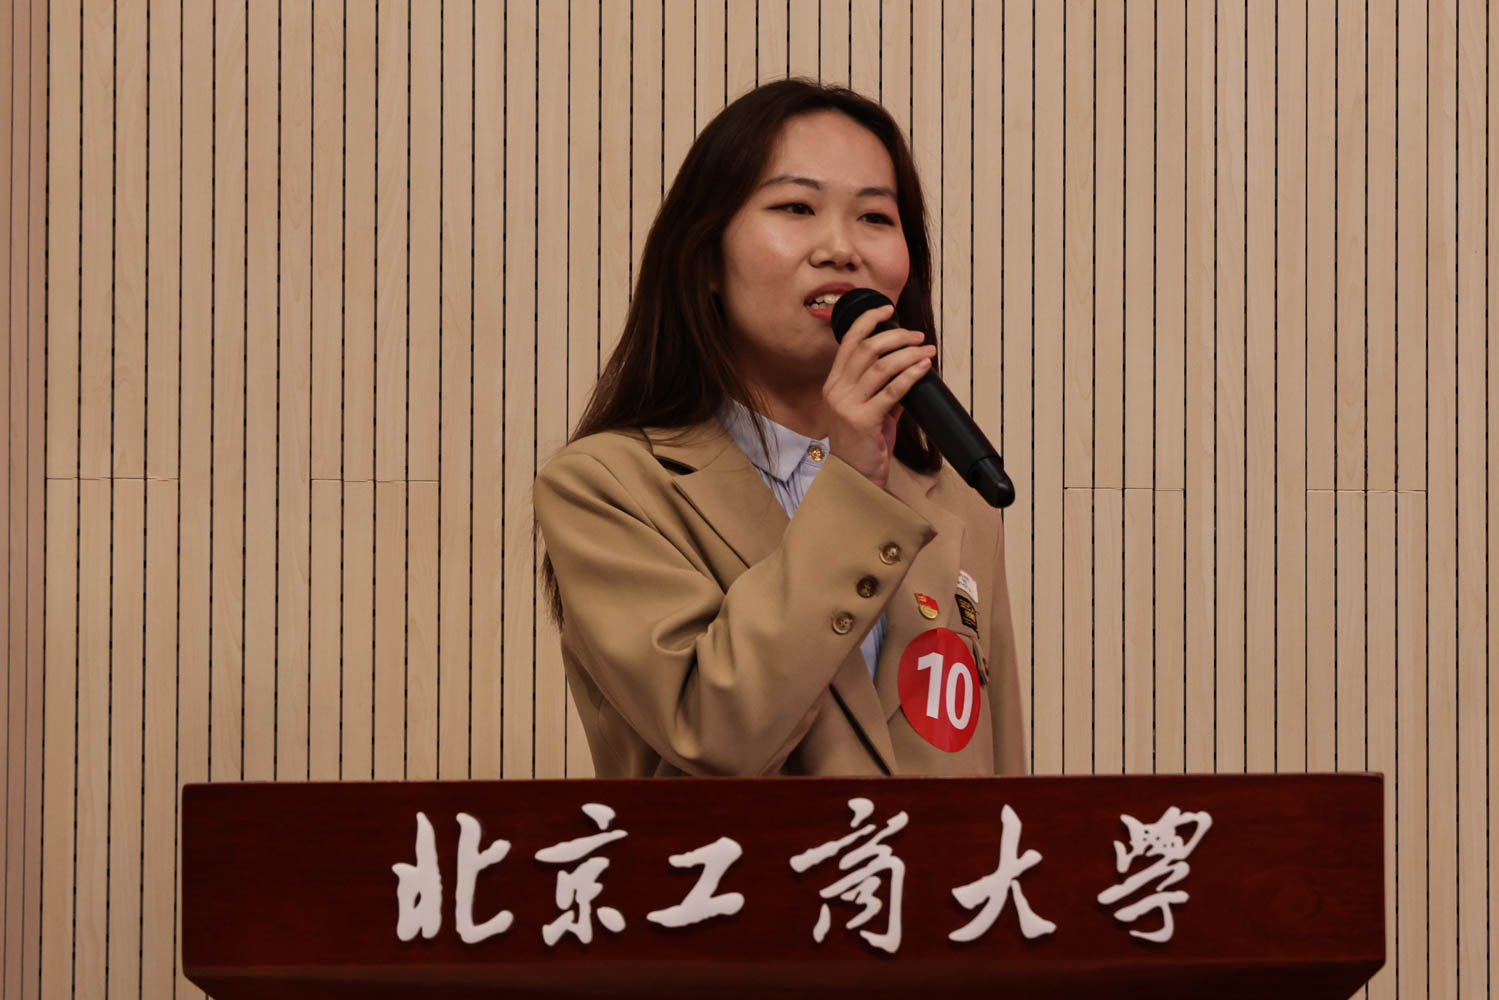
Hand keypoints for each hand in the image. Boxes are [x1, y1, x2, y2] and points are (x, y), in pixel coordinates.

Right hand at [821, 303, 935, 488]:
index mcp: (834, 384)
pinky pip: (891, 391)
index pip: (848, 342)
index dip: (867, 320)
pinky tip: (923, 368)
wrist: (855, 479)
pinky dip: (910, 375)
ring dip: (908, 354)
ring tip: (927, 351)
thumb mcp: (870, 412)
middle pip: (868, 349)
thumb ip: (884, 390)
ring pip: (881, 367)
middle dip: (897, 336)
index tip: (887, 309)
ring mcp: (848, 406)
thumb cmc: (863, 445)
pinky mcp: (864, 421)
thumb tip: (909, 370)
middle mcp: (837, 391)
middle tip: (918, 337)